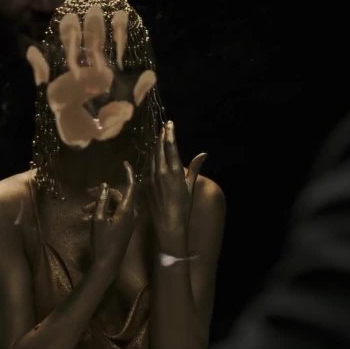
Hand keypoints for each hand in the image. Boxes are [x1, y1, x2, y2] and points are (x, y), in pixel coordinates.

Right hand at [85, 161, 137, 272]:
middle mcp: (131, 213)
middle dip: (102, 194)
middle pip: (118, 196)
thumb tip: (105, 186)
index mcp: (127, 210)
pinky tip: (88, 219)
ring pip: (114, 205)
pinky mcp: (124, 227)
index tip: (124, 163)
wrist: (108, 264)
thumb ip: (102, 201)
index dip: (128, 173)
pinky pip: (115, 214)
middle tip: (87, 194)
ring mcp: (128, 221)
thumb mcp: (99, 220)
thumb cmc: (103, 242)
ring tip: (83, 212)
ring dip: (100, 205)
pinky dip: (103, 214)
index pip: (131, 186)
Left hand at [149, 120, 206, 243]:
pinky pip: (147, 165)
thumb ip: (195, 168)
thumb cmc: (184, 207)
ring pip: (152, 155)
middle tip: (164, 127)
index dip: (170, 133)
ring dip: (155, 145)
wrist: (169, 225)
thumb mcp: (191, 187)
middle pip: (159, 148)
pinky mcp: (146, 184)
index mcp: (174, 171)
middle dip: (161, 136)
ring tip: (158, 136)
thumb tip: (204, 153)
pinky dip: (150, 157)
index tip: (170, 123)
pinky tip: (152, 153)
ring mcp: (151, 178)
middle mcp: (161, 172)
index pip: (170, 146)